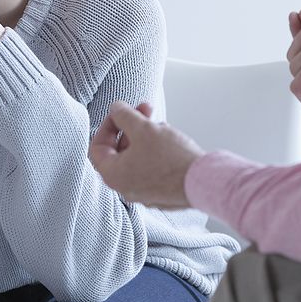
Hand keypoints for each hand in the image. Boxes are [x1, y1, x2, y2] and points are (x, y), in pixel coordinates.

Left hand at [90, 101, 204, 208]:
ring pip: (137, 157)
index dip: (107, 125)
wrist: (203, 182)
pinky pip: (152, 167)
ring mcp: (144, 192)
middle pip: (119, 151)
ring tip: (162, 126)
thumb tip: (116, 108)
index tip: (120, 113)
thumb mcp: (143, 128)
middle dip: (132, 126)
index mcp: (113, 175)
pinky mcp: (161, 193)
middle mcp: (125, 188)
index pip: (97, 147)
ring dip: (146, 137)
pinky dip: (157, 152)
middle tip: (145, 109)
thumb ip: (124, 115)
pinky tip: (171, 142)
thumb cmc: (171, 158)